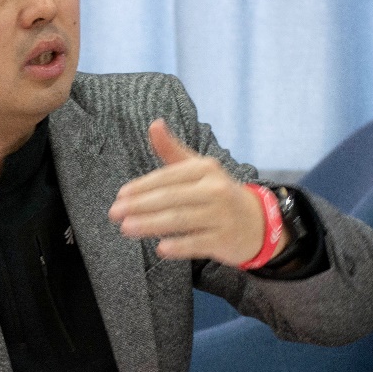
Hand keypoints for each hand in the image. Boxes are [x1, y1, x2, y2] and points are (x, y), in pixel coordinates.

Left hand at [108, 119, 272, 266]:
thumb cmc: (218, 192)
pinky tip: (160, 248)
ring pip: (180, 220)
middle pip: (171, 198)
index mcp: (205, 169)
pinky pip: (198, 243)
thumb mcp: (199, 168)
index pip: (169, 176)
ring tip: (126, 229)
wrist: (257, 222)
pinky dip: (179, 246)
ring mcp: (221, 216)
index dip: (143, 186)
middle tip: (114, 213)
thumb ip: (172, 149)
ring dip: (151, 224)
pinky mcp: (225, 239)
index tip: (120, 195)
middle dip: (140, 205)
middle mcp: (215, 190)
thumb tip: (154, 123)